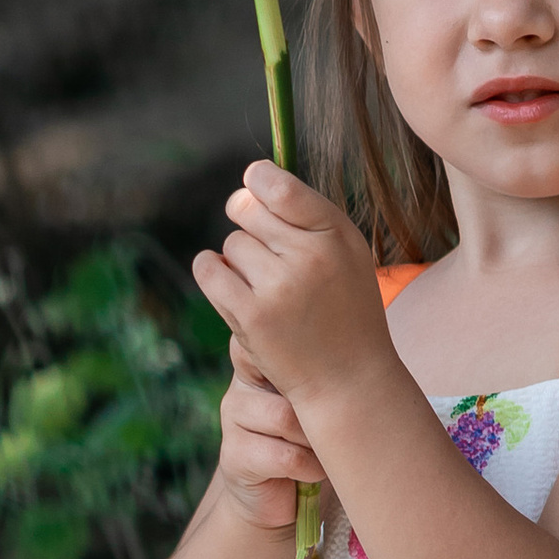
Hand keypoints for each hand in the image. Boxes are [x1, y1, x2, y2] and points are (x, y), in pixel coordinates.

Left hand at [191, 158, 389, 420]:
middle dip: (248, 222)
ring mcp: (278, 288)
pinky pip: (209, 270)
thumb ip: (306, 213)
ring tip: (268, 287)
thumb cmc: (345, 308)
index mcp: (336, 235)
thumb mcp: (346, 252)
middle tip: (265, 248)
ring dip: (239, 261)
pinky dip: (211, 270)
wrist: (349, 379)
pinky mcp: (252, 317)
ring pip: (231, 245)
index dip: (258, 179)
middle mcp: (309, 257)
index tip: (253, 182)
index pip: (281, 188)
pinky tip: (227, 282)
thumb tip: (251, 179)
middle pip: (247, 211)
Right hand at [213, 335, 326, 531]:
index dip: (302, 350)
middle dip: (321, 403)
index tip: (328, 367)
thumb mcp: (314, 403)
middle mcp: (241, 385)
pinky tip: (312, 473)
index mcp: (259, 363)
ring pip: (286, 418)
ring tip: (323, 450)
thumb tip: (360, 350)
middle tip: (338, 420)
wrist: (277, 500)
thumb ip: (321, 376)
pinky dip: (311, 468)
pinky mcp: (234, 455)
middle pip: (288, 377)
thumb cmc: (308, 443)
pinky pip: (286, 456)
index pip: (271, 336)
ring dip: (317, 441)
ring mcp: (233, 418)